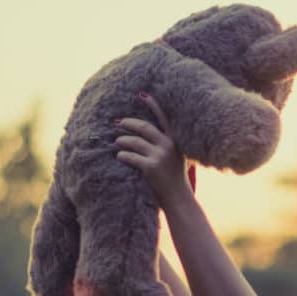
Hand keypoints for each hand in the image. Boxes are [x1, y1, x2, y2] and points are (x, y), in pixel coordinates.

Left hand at [114, 92, 194, 208]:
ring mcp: (160, 156)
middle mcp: (168, 145)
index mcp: (175, 141)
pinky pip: (130, 156)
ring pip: (134, 141)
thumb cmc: (175, 180)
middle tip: (117, 123)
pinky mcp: (150, 167)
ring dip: (122, 140)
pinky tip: (119, 156)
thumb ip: (165, 146)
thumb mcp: (176, 158)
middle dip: (128, 123)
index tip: (141, 94)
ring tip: (117, 142)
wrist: (179, 199)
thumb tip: (145, 135)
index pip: (162, 118)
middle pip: (144, 127)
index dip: (152, 105)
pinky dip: (122, 155)